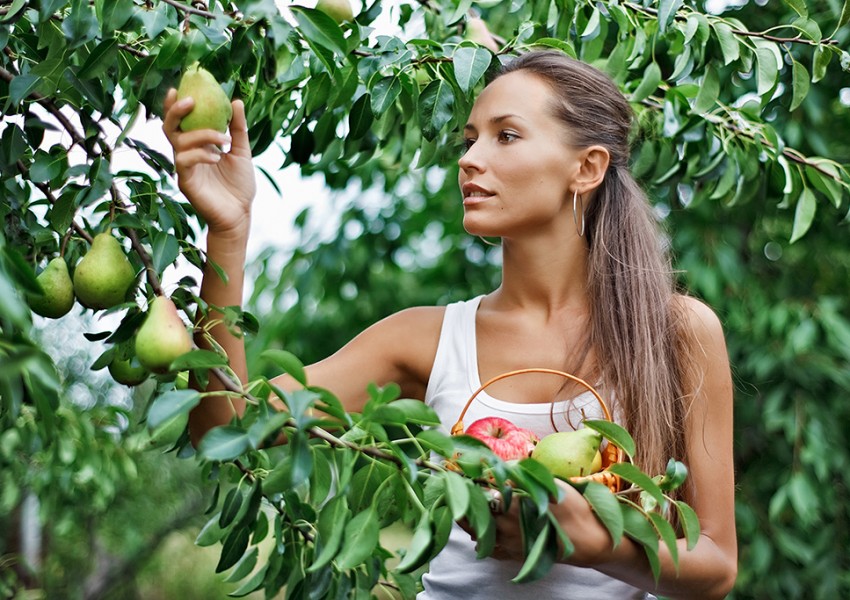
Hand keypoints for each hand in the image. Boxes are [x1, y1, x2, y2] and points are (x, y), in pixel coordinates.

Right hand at [162, 89, 255, 236]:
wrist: (240, 214)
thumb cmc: (240, 185)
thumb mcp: (242, 152)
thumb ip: (238, 129)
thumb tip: (235, 101)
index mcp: (197, 145)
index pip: (181, 122)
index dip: (176, 106)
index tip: (180, 88)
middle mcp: (187, 154)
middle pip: (170, 128)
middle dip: (176, 112)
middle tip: (190, 100)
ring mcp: (185, 168)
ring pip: (180, 142)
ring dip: (202, 135)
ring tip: (223, 140)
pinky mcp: (186, 182)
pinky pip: (184, 161)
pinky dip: (200, 154)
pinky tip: (216, 157)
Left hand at [463, 484, 615, 564]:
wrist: (587, 539)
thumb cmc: (571, 506)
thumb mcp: (548, 482)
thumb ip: (523, 474)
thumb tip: (501, 467)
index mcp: (511, 504)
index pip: (479, 492)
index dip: (468, 482)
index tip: (459, 473)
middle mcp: (505, 525)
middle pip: (473, 513)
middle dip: (464, 500)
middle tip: (455, 488)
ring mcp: (508, 543)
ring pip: (477, 532)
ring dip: (469, 519)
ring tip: (464, 506)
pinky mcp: (514, 555)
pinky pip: (489, 548)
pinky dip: (482, 537)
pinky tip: (482, 527)